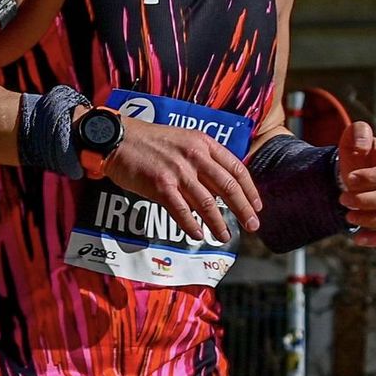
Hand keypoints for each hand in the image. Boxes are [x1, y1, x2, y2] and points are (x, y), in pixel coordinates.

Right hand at [100, 116, 262, 243]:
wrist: (118, 138)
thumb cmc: (150, 141)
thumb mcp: (184, 140)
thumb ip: (203, 160)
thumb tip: (220, 189)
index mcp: (204, 143)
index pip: (236, 168)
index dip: (250, 190)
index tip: (257, 205)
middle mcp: (195, 156)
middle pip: (228, 187)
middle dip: (244, 209)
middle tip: (252, 225)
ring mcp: (178, 171)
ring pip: (207, 203)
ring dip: (219, 223)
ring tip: (225, 236)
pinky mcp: (160, 184)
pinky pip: (181, 210)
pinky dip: (191, 225)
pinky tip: (198, 235)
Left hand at [337, 119, 375, 246]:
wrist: (355, 176)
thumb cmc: (355, 157)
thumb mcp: (352, 140)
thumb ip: (357, 133)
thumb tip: (364, 141)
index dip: (370, 178)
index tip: (348, 179)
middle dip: (365, 201)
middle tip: (342, 200)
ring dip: (371, 221)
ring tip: (348, 218)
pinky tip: (358, 239)